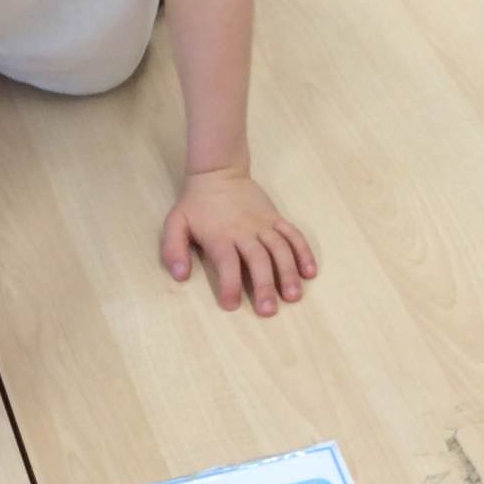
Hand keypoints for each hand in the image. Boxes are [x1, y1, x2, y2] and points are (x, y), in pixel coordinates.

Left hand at [160, 168, 315, 316]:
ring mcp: (263, 224)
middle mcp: (245, 231)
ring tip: (293, 296)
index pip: (227, 262)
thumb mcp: (175, 223)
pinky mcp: (276, 218)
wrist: (218, 172)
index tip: (232, 305)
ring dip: (288, 273)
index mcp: (220, 235)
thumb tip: (180, 275)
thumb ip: (173, 249)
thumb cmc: (196, 204)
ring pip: (280, 249)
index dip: (230, 284)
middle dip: (264, 286)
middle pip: (258, 259)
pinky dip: (304, 252)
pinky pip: (294, 235)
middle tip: (268, 311)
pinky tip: (310, 272)